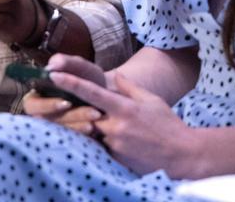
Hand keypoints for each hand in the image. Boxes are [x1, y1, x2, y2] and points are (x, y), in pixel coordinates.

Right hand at [22, 54, 108, 132]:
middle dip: (67, 117)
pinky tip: (96, 131)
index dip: (46, 105)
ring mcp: (56, 130)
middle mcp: (44, 115)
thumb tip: (52, 65)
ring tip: (96, 120)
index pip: (31, 105)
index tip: (65, 103)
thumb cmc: (89, 78)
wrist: (110, 95)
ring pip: (61, 133)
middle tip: (90, 114)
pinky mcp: (69, 140)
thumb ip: (67, 62)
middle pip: (45, 122)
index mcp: (39, 96)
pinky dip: (83, 136)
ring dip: (78, 126)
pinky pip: (72, 142)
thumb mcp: (81, 67)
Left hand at [49, 66, 200, 177]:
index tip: (54, 75)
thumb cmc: (167, 123)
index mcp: (124, 108)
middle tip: (102, 110)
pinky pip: (104, 147)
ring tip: (125, 130)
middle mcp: (116, 126)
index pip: (91, 93)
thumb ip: (130, 87)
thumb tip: (117, 75)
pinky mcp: (115, 159)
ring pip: (96, 133)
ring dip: (102, 129)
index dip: (71, 83)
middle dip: (88, 112)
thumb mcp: (151, 100)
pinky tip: (128, 142)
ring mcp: (114, 145)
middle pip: (87, 115)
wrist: (180, 154)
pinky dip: (109, 143)